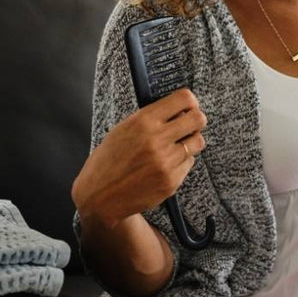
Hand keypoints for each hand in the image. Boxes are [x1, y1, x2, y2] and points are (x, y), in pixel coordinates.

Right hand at [72, 89, 206, 227]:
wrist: (99, 197)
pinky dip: (181, 161)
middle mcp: (156, 139)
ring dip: (190, 142)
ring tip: (176, 146)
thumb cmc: (109, 161)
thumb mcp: (122, 130)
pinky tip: (165, 164)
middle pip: (198, 119)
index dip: (190, 101)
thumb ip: (150, 118)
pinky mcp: (171, 180)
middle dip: (196, 120)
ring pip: (198, 141)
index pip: (183, 99)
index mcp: (142, 122)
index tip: (189, 106)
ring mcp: (165, 161)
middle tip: (190, 124)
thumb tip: (179, 109)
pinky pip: (189, 162)